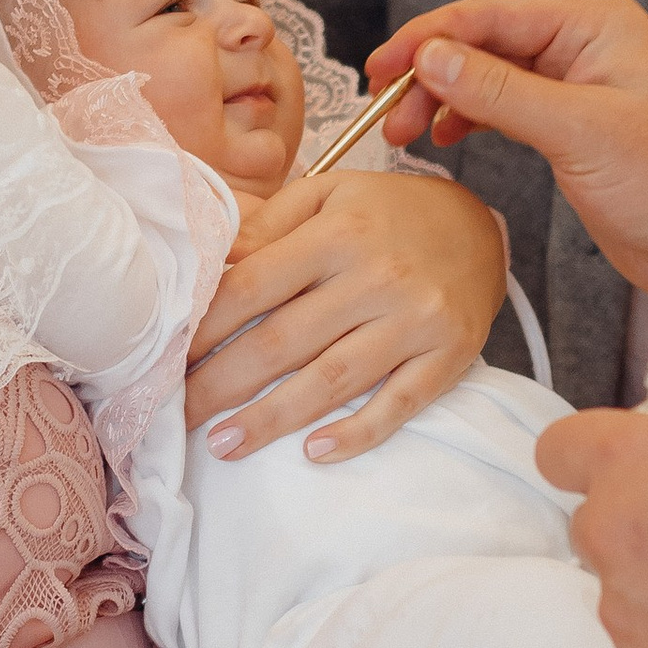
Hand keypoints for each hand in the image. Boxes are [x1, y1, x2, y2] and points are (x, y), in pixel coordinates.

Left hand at [184, 168, 507, 460]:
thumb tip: (206, 263)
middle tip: (179, 417)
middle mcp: (376, 277)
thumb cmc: (386, 213)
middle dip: (222, 384)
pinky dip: (357, 432)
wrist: (481, 226)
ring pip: (332, 380)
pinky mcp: (449, 355)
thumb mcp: (327, 194)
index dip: (203, 327)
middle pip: (283, 342)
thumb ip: (267, 225)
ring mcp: (416, 321)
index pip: (253, 286)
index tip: (167, 358)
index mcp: (337, 234)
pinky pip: (400, 403)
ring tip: (224, 445)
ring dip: (272, 419)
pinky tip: (314, 453)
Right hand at [365, 0, 647, 298]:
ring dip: (442, 98)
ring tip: (402, 133)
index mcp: (594, 24)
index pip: (491, 14)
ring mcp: (574, 84)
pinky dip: (468, 118)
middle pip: (482, 42)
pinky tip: (442, 137)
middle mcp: (582, 44)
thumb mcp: (580, 132)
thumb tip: (431, 57)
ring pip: (487, 75)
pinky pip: (503, 105)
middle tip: (385, 112)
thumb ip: (500, 92)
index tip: (382, 68)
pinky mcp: (569, 124)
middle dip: (429, 72)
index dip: (429, 37)